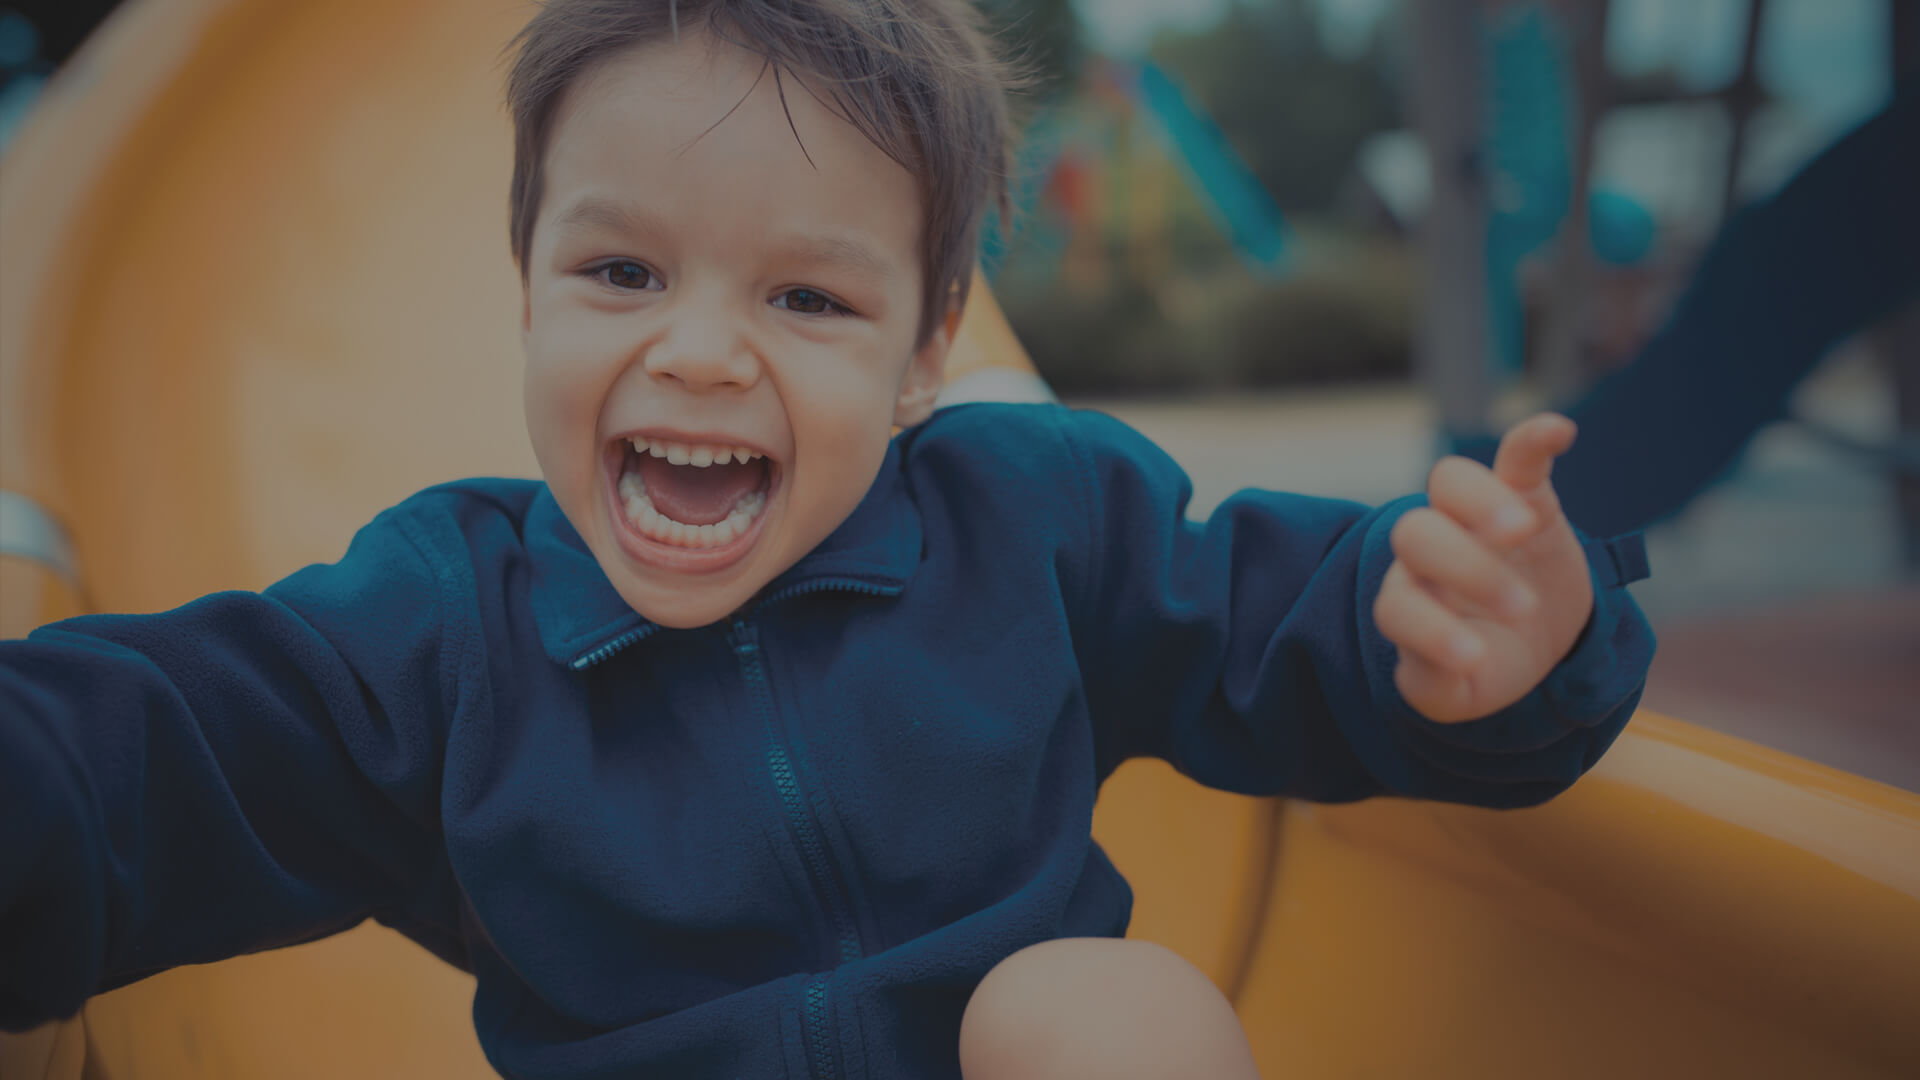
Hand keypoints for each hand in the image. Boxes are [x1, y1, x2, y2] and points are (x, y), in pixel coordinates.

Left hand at [1373, 414, 1592, 722]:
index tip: (1474, 659)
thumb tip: (1452, 670)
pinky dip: (1533, 437)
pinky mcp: (1521, 494)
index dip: (1429, 629)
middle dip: (1468, 569)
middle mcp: (1428, 554)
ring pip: (1450, 481)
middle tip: (1523, 610)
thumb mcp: (1459, 691)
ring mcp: (1471, 518)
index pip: (1396, 603)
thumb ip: (1439, 686)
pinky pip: (1516, 454)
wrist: (1528, 638)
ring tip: (1522, 531)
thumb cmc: (1485, 665)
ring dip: (1484, 503)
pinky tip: (1560, 432)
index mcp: (1409, 604)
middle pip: (1416, 534)